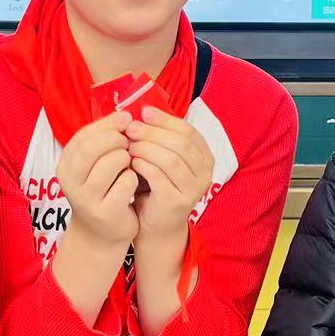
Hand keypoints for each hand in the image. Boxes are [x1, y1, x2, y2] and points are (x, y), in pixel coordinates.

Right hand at [56, 112, 138, 252]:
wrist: (101, 233)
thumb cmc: (103, 190)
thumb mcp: (95, 164)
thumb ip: (105, 140)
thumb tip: (126, 116)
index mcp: (65, 165)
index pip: (84, 135)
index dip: (107, 124)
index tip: (127, 120)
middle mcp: (70, 182)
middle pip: (95, 147)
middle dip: (117, 140)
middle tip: (129, 144)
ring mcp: (86, 199)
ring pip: (113, 162)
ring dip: (128, 158)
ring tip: (130, 164)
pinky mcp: (106, 212)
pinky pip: (127, 182)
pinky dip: (134, 178)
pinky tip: (133, 183)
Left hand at [126, 107, 216, 239]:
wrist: (157, 225)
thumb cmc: (158, 186)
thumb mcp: (163, 159)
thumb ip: (160, 138)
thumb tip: (142, 111)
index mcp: (205, 157)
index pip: (188, 131)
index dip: (165, 119)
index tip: (144, 112)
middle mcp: (205, 173)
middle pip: (180, 144)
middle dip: (153, 133)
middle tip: (131, 128)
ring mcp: (194, 189)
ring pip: (171, 159)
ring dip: (147, 148)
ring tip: (129, 144)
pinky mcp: (177, 202)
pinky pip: (159, 177)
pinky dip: (144, 166)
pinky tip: (131, 162)